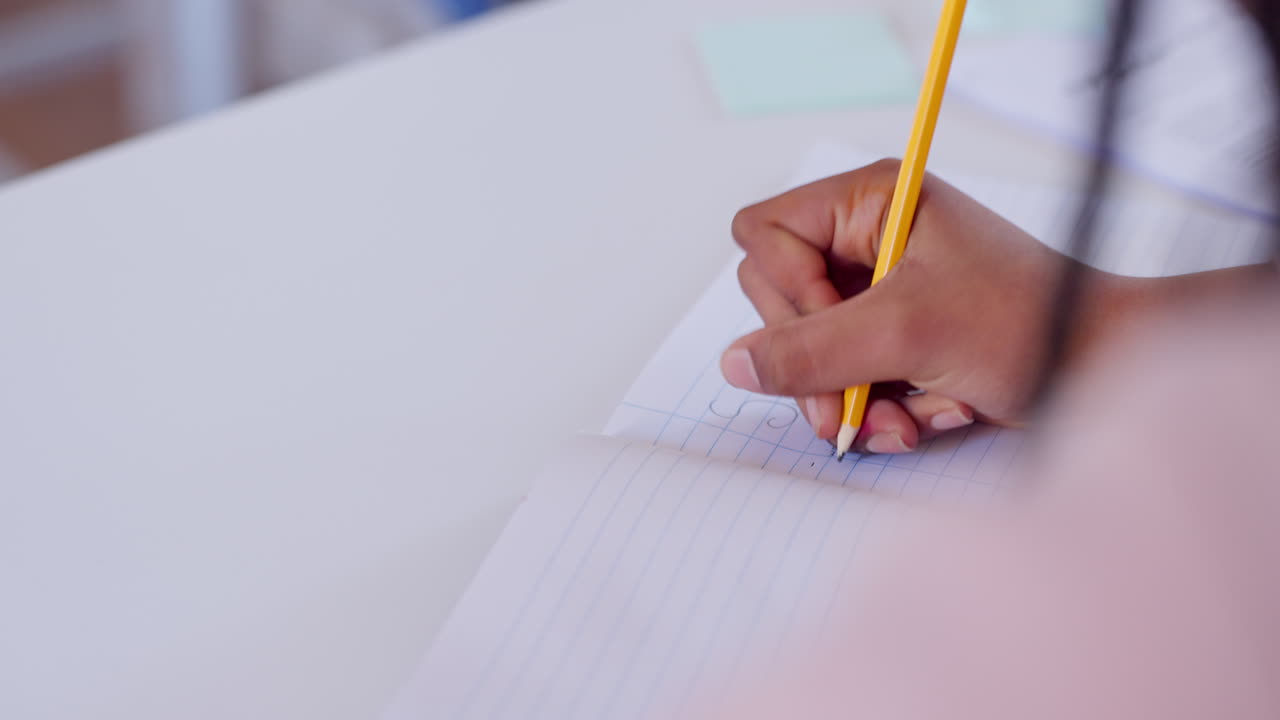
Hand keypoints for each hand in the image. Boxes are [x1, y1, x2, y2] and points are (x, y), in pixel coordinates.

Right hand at [719, 160, 1080, 452]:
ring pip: (810, 349)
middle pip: (779, 301)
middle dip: (818, 364)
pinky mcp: (894, 335)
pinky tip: (922, 418)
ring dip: (850, 398)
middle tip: (852, 405)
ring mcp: (879, 290)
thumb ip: (809, 350)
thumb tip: (735, 364)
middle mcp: (867, 238)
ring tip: (903, 421)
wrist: (1104, 367)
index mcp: (870, 202)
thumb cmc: (1030, 321)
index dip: (786, 290)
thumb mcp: (907, 332)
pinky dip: (878, 407)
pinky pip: (846, 375)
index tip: (840, 325)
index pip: (763, 234)